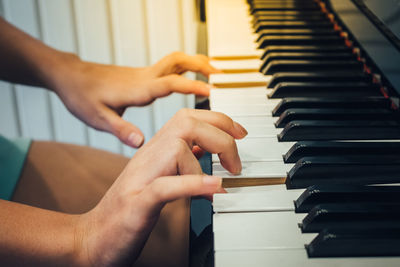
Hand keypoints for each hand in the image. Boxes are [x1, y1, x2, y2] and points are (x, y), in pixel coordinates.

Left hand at [53, 52, 219, 147]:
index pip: (171, 82)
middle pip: (178, 62)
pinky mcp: (141, 76)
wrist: (69, 76)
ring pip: (176, 61)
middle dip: (201, 66)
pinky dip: (185, 69)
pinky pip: (170, 67)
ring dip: (196, 63)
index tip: (212, 91)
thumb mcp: (97, 118)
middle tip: (221, 75)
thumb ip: (120, 129)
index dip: (192, 86)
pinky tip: (188, 80)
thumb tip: (140, 141)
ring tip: (214, 73)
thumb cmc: (81, 96)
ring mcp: (144, 74)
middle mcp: (145, 78)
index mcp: (138, 89)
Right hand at [74, 109, 246, 266]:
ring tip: (223, 184)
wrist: (93, 237)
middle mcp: (147, 157)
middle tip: (236, 164)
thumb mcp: (159, 178)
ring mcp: (141, 178)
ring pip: (176, 148)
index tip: (240, 134)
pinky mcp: (137, 204)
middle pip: (186, 123)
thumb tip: (205, 150)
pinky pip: (165, 186)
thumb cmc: (129, 209)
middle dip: (221, 135)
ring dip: (206, 166)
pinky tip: (213, 189)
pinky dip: (192, 184)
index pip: (188, 118)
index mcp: (155, 150)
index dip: (219, 120)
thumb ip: (180, 161)